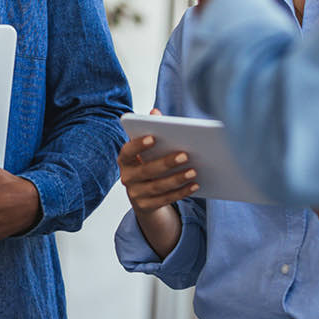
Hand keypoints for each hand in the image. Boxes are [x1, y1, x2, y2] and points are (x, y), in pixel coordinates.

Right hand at [116, 109, 191, 258]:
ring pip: (157, 187)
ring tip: (193, 171)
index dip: (138, 145)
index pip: (127, 151)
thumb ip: (151, 129)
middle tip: (185, 154)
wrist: (142, 194)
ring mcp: (135, 194)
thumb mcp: (147, 149)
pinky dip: (181, 192)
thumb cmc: (147, 163)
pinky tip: (194, 185)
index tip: (153, 137)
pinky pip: (165, 200)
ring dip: (177, 179)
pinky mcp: (146, 206)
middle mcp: (127, 177)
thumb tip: (154, 112)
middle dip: (166, 163)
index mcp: (125, 160)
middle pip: (146, 171)